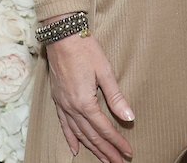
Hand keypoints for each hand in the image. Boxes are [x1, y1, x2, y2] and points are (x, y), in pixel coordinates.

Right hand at [40, 19, 133, 162]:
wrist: (62, 36)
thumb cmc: (85, 49)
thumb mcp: (105, 71)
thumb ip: (116, 97)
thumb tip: (129, 117)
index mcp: (85, 102)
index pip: (104, 129)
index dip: (117, 142)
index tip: (128, 153)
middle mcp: (72, 107)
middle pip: (92, 136)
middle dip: (106, 151)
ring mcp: (63, 105)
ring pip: (79, 134)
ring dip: (92, 148)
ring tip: (103, 160)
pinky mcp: (57, 100)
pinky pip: (64, 125)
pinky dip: (70, 138)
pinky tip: (75, 148)